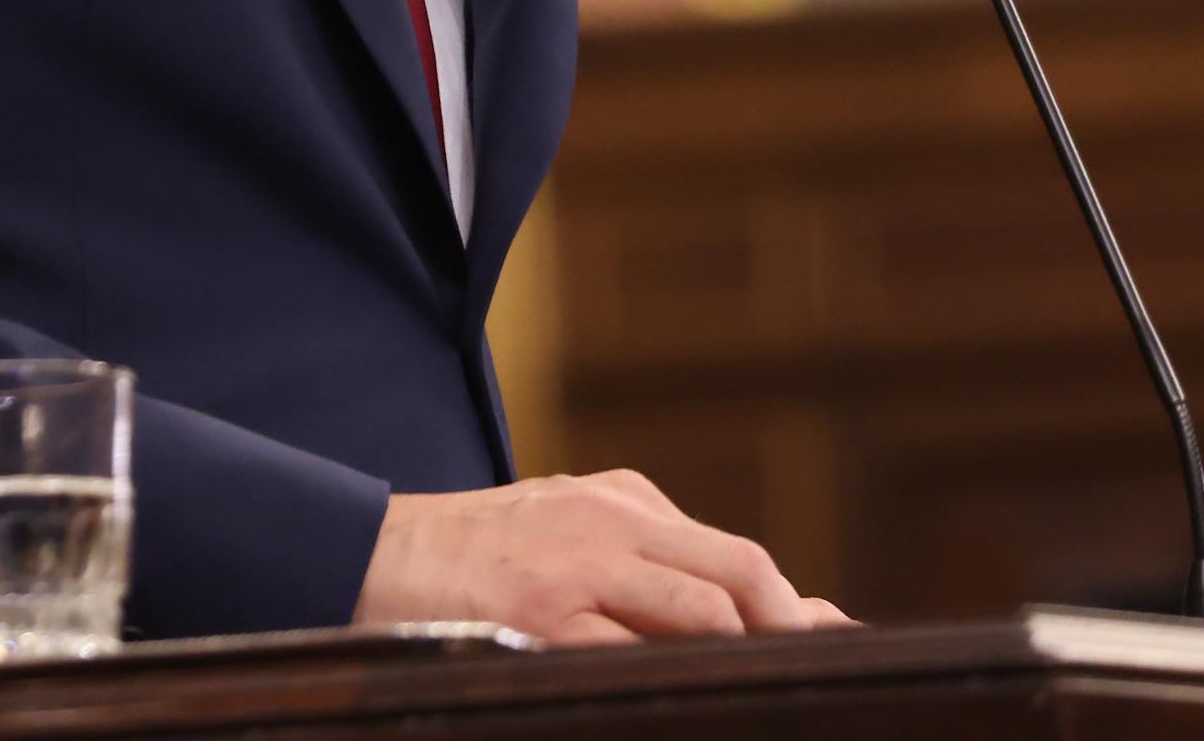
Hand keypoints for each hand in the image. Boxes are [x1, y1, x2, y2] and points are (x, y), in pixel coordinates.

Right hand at [354, 470, 853, 645]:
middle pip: (740, 576)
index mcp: (624, 503)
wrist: (366, 553)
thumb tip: (748, 614)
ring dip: (740, 658)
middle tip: (823, 676)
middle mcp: (612, 522)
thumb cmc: (474, 559)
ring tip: (765, 694)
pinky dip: (662, 680)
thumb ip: (648, 565)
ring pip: (699, 613)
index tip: (837, 647)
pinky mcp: (539, 614)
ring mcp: (577, 567)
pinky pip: (623, 653)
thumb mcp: (566, 533)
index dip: (795, 611)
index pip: (737, 558)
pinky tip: (679, 700)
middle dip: (790, 633)